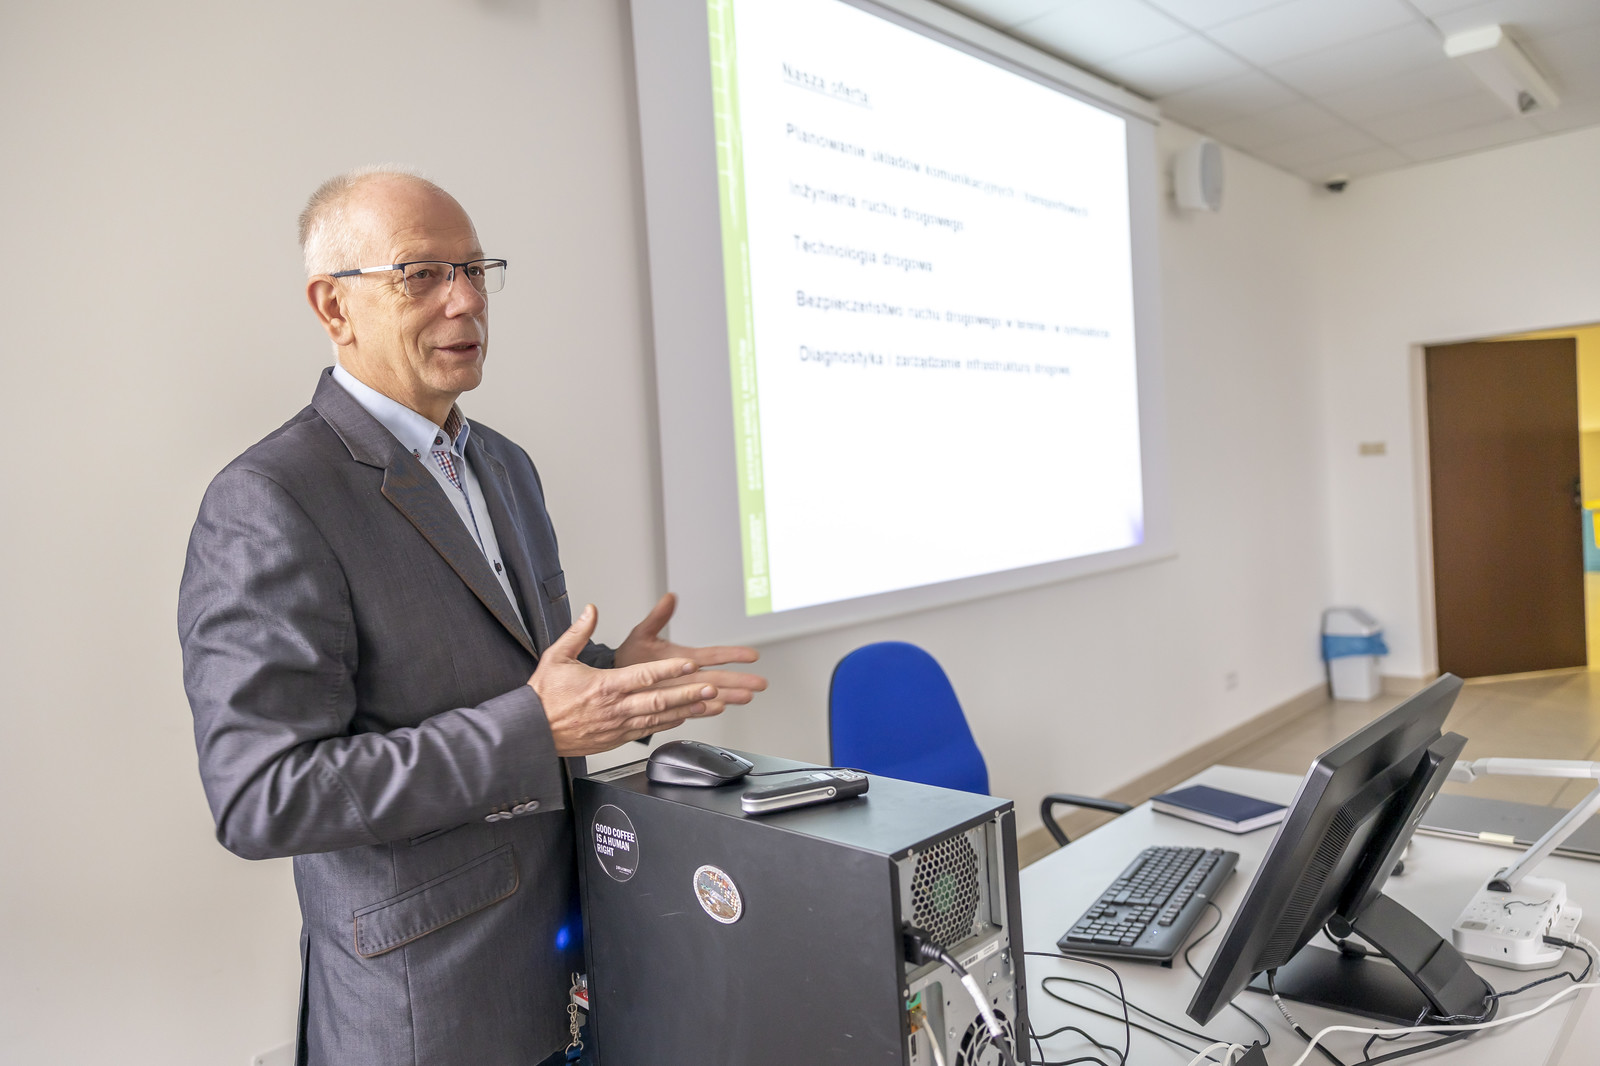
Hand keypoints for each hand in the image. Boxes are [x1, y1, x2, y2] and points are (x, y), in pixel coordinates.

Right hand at [531, 604, 721, 756]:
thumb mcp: (556, 657)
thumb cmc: (544, 696)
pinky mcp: (616, 739)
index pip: (644, 676)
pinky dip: (667, 724)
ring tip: (707, 704)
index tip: (690, 664)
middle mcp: (615, 708)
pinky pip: (647, 730)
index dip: (669, 669)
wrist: (533, 731)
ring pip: (658, 718)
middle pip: (659, 699)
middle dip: (688, 693)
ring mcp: (617, 726)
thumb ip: (578, 632)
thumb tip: (591, 610)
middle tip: (711, 687)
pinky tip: (683, 718)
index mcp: (604, 686)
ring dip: (685, 710)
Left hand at [615, 593, 766, 707]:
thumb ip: (658, 618)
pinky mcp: (675, 705)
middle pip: (720, 677)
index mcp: (685, 659)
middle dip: (741, 680)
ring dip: (729, 695)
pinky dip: (706, 709)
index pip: (714, 656)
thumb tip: (669, 598)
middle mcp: (688, 676)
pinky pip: (693, 708)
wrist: (614, 683)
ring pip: (712, 693)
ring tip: (746, 697)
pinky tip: (719, 708)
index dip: (733, 654)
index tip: (752, 655)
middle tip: (760, 683)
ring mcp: (683, 691)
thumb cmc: (630, 659)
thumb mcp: (643, 634)